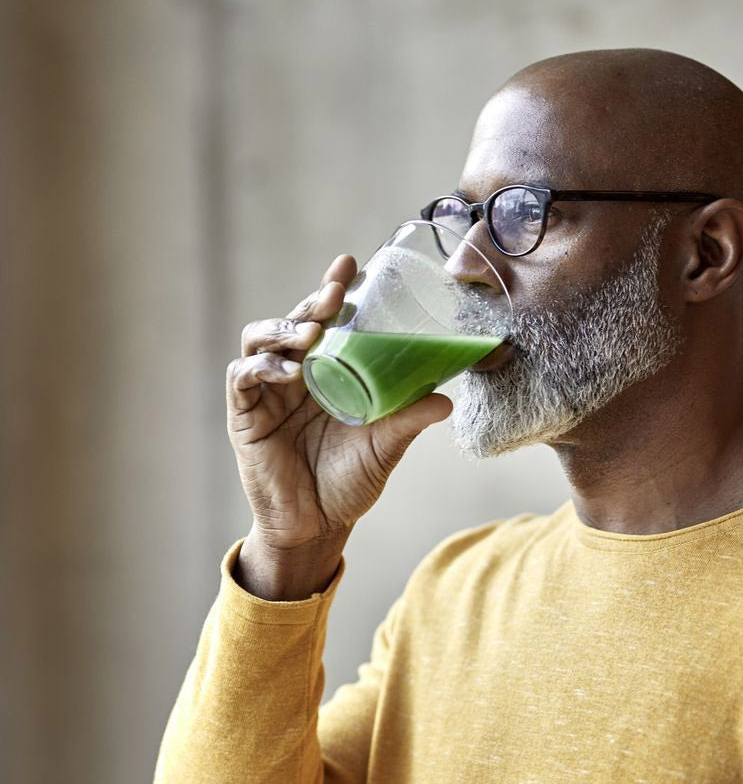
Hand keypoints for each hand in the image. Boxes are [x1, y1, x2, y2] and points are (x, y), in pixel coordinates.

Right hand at [225, 254, 452, 597]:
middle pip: (294, 321)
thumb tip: (448, 399)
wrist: (317, 527)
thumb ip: (409, 419)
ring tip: (312, 332)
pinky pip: (244, 378)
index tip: (350, 264)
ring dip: (283, 328)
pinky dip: (263, 367)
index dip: (332, 289)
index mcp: (326, 372)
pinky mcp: (245, 415)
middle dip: (313, 301)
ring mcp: (266, 393)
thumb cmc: (349, 481)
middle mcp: (294, 374)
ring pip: (259, 340)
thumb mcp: (385, 445)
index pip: (326, 320)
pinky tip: (288, 370)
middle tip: (336, 291)